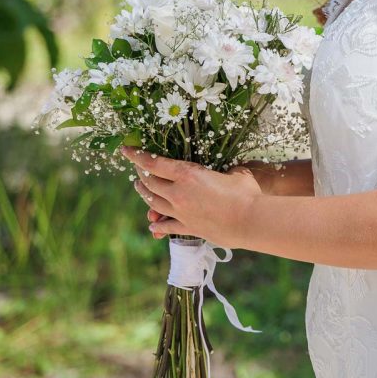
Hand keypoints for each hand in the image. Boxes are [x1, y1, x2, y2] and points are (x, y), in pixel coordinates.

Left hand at [121, 147, 261, 246]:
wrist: (251, 221)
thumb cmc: (246, 193)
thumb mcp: (235, 173)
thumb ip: (226, 170)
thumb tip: (229, 170)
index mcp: (187, 174)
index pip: (153, 163)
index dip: (137, 155)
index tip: (125, 149)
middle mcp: (178, 193)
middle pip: (150, 183)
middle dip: (141, 174)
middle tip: (138, 169)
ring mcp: (181, 212)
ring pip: (154, 203)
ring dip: (145, 194)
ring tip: (140, 188)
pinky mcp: (189, 228)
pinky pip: (167, 226)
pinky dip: (158, 225)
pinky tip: (152, 226)